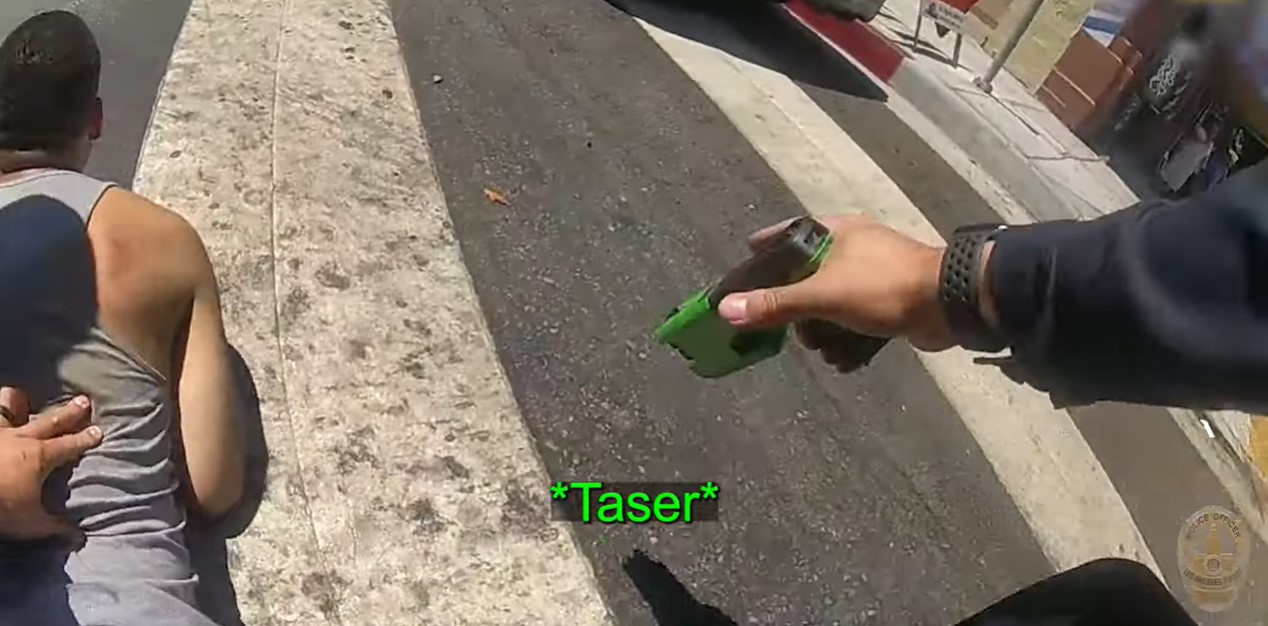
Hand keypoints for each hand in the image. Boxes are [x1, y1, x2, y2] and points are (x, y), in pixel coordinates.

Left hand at [0, 389, 100, 544]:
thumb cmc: (0, 506)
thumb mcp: (30, 523)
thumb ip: (55, 528)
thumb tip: (80, 538)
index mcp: (41, 457)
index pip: (70, 445)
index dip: (86, 439)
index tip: (100, 431)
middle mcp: (20, 439)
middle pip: (50, 421)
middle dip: (69, 413)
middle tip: (84, 401)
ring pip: (8, 409)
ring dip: (15, 403)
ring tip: (19, 396)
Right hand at [717, 215, 955, 350]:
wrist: (950, 304)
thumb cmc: (882, 287)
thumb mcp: (823, 296)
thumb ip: (775, 304)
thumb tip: (726, 310)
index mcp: (835, 232)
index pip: (787, 234)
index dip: (764, 251)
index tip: (746, 265)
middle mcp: (852, 248)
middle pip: (806, 279)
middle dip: (798, 313)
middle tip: (793, 330)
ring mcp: (872, 275)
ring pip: (831, 304)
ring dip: (825, 332)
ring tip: (824, 349)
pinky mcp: (889, 301)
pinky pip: (856, 321)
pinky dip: (849, 340)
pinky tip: (845, 360)